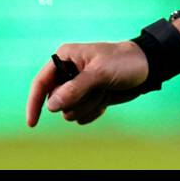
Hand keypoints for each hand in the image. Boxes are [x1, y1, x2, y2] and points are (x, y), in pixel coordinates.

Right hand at [26, 40, 150, 126]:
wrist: (146, 68)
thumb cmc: (124, 62)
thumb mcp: (100, 73)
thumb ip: (75, 88)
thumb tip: (51, 105)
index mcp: (65, 57)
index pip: (41, 82)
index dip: (34, 103)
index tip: (33, 123)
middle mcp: (68, 72)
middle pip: (57, 102)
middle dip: (78, 101)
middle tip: (98, 88)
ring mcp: (78, 87)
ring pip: (70, 111)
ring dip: (89, 105)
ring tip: (105, 90)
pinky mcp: (88, 98)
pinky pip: (81, 116)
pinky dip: (94, 110)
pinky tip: (107, 97)